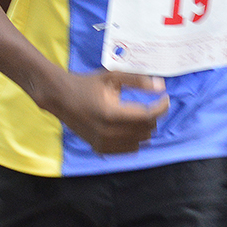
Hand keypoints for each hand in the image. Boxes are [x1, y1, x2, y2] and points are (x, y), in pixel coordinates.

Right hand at [50, 71, 168, 153]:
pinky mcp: (100, 149)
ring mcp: (103, 143)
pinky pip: (128, 149)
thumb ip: (137, 80)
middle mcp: (107, 132)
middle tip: (152, 105)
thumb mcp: (112, 76)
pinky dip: (134, 139)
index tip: (165, 99)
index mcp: (111, 113)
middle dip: (153, 117)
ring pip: (139, 142)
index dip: (161, 108)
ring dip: (145, 129)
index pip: (147, 116)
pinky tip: (130, 127)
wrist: (60, 97)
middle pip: (145, 130)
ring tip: (140, 115)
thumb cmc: (87, 84)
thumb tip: (161, 86)